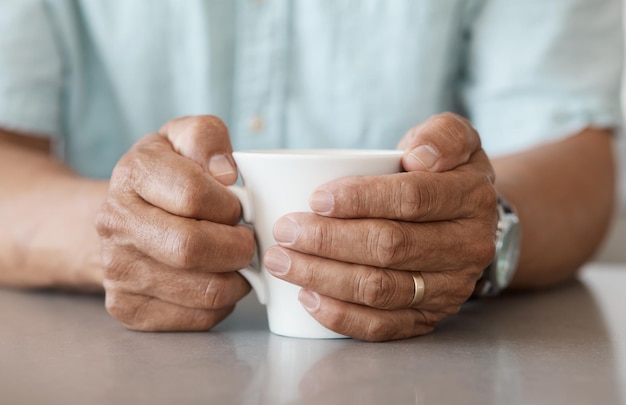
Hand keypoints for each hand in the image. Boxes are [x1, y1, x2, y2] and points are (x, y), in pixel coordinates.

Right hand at [96, 115, 254, 330]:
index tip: (238, 206)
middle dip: (238, 247)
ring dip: (237, 278)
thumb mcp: (183, 139)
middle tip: (246, 241)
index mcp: (132, 174)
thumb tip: (226, 172)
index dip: (230, 204)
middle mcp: (115, 224)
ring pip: (203, 290)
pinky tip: (217, 280)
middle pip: (192, 249)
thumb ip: (206, 137)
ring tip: (235, 261)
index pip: (194, 195)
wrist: (122, 218)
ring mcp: (117, 271)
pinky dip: (222, 304)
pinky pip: (198, 318)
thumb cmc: (166, 176)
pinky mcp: (129, 309)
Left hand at [263, 113, 497, 340]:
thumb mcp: (453, 139)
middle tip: (284, 232)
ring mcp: (450, 288)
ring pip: (380, 290)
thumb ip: (442, 135)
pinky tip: (308, 297)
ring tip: (282, 262)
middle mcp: (467, 248)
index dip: (361, 199)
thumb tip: (420, 156)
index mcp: (471, 198)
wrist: (465, 220)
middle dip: (328, 242)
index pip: (412, 199)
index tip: (316, 199)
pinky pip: (383, 326)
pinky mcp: (429, 316)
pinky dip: (341, 315)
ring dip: (324, 277)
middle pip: (390, 248)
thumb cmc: (443, 174)